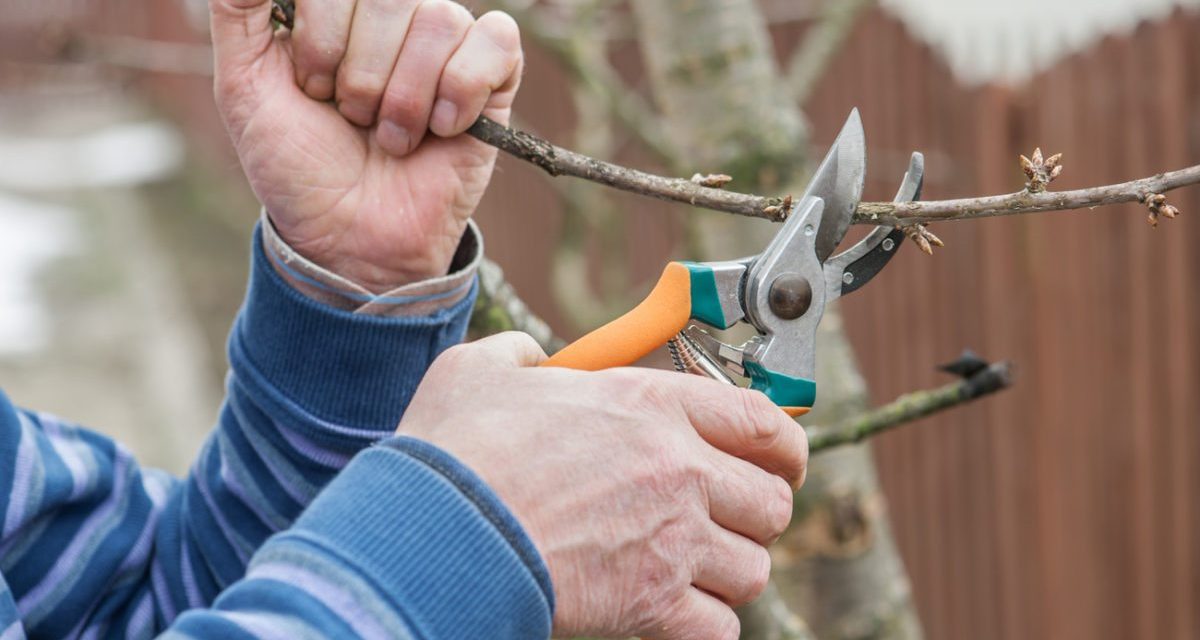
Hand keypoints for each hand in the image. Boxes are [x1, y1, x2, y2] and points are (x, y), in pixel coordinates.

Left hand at [210, 0, 522, 289]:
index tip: (312, 90)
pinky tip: (444, 128)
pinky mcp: (496, 79)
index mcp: (338, 9)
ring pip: (441, 21)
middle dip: (363, 75)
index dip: (321, 38)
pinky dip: (463, 90)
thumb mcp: (244, 87)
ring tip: (395, 138)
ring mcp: (448, 45)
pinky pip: (496, 42)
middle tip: (354, 120)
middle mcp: (395, 17)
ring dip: (407, 97)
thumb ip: (237, 9)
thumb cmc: (298, 168)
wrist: (351, 239)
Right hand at [399, 333, 808, 639]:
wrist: (437, 531)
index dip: (784, 445)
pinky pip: (720, 627)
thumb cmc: (457, 451)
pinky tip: (671, 611)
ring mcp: (673, 540)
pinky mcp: (652, 604)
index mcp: (652, 405)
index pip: (763, 421)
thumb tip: (529, 359)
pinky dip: (703, 624)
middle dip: (754, 513)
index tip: (780, 459)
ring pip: (752, 568)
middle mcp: (679, 469)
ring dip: (728, 571)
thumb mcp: (481, 371)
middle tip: (724, 517)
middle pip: (772, 501)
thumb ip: (519, 357)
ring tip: (691, 567)